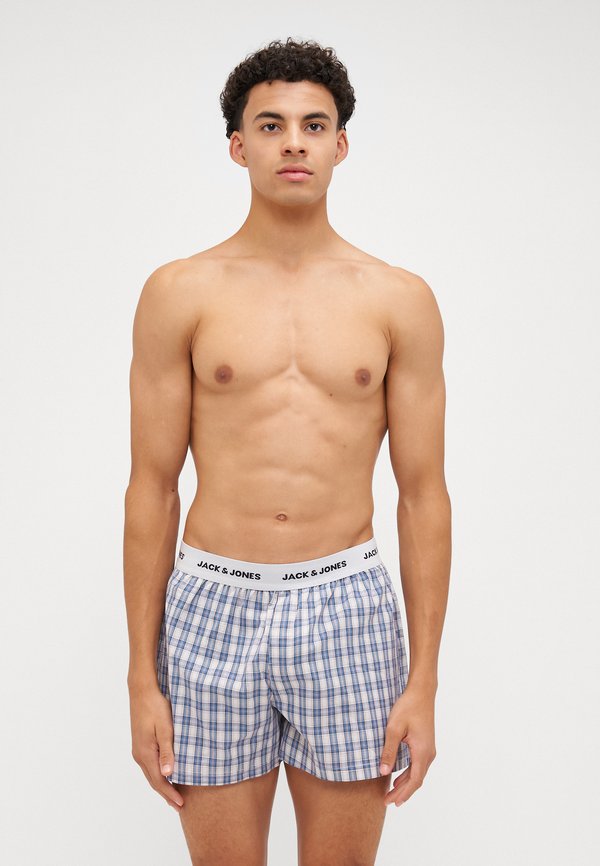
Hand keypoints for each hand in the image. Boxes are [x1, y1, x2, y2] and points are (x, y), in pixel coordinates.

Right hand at [129, 684, 183, 812]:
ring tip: (173, 795)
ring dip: (161, 785)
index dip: (170, 794)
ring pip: (150, 773)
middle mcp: (139, 754)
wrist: (142, 690)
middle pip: (153, 780)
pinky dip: (157, 774)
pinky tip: (165, 774)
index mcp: (145, 753)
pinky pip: (149, 765)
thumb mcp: (165, 728)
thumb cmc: (155, 707)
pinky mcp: (140, 743)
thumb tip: (167, 774)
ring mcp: (138, 749)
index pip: (159, 780)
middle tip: (179, 805)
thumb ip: (167, 751)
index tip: (181, 804)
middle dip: (166, 794)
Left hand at [379, 687, 436, 806]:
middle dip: (402, 792)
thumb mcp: (394, 729)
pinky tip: (399, 776)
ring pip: (418, 773)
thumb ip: (389, 751)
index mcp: (422, 752)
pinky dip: (409, 774)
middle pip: (417, 780)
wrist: (421, 692)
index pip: (414, 781)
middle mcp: (429, 753)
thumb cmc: (408, 707)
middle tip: (387, 801)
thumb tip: (383, 772)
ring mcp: (429, 749)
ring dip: (405, 784)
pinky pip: (418, 764)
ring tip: (392, 793)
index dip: (402, 793)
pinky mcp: (425, 744)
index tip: (390, 802)